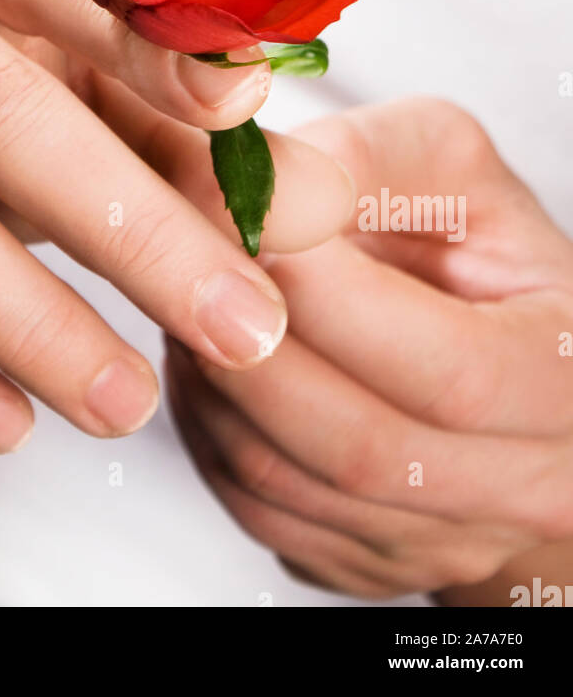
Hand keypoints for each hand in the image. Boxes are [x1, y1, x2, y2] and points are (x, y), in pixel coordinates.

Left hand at [165, 97, 572, 598]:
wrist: (478, 347)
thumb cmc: (469, 245)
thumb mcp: (449, 166)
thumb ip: (366, 158)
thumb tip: (266, 186)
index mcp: (566, 379)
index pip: (447, 371)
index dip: (333, 300)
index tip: (251, 221)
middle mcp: (525, 487)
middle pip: (358, 447)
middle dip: (251, 342)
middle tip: (187, 253)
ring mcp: (440, 542)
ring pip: (284, 483)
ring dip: (211, 380)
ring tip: (186, 291)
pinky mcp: (361, 563)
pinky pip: (252, 506)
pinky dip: (204, 424)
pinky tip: (200, 351)